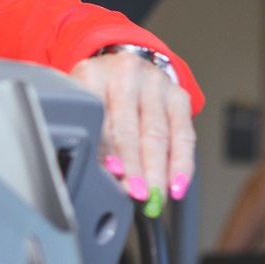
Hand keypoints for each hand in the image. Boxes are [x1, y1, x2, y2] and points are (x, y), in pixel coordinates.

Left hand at [71, 51, 196, 216]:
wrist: (123, 68)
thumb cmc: (98, 92)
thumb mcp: (80, 102)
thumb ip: (84, 132)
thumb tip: (96, 176)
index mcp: (93, 75)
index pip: (100, 116)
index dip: (107, 148)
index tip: (113, 174)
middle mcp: (126, 75)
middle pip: (131, 127)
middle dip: (135, 166)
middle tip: (137, 194)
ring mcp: (155, 83)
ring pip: (158, 133)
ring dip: (158, 170)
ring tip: (155, 195)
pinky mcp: (178, 95)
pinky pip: (184, 134)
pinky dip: (182, 164)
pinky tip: (177, 184)